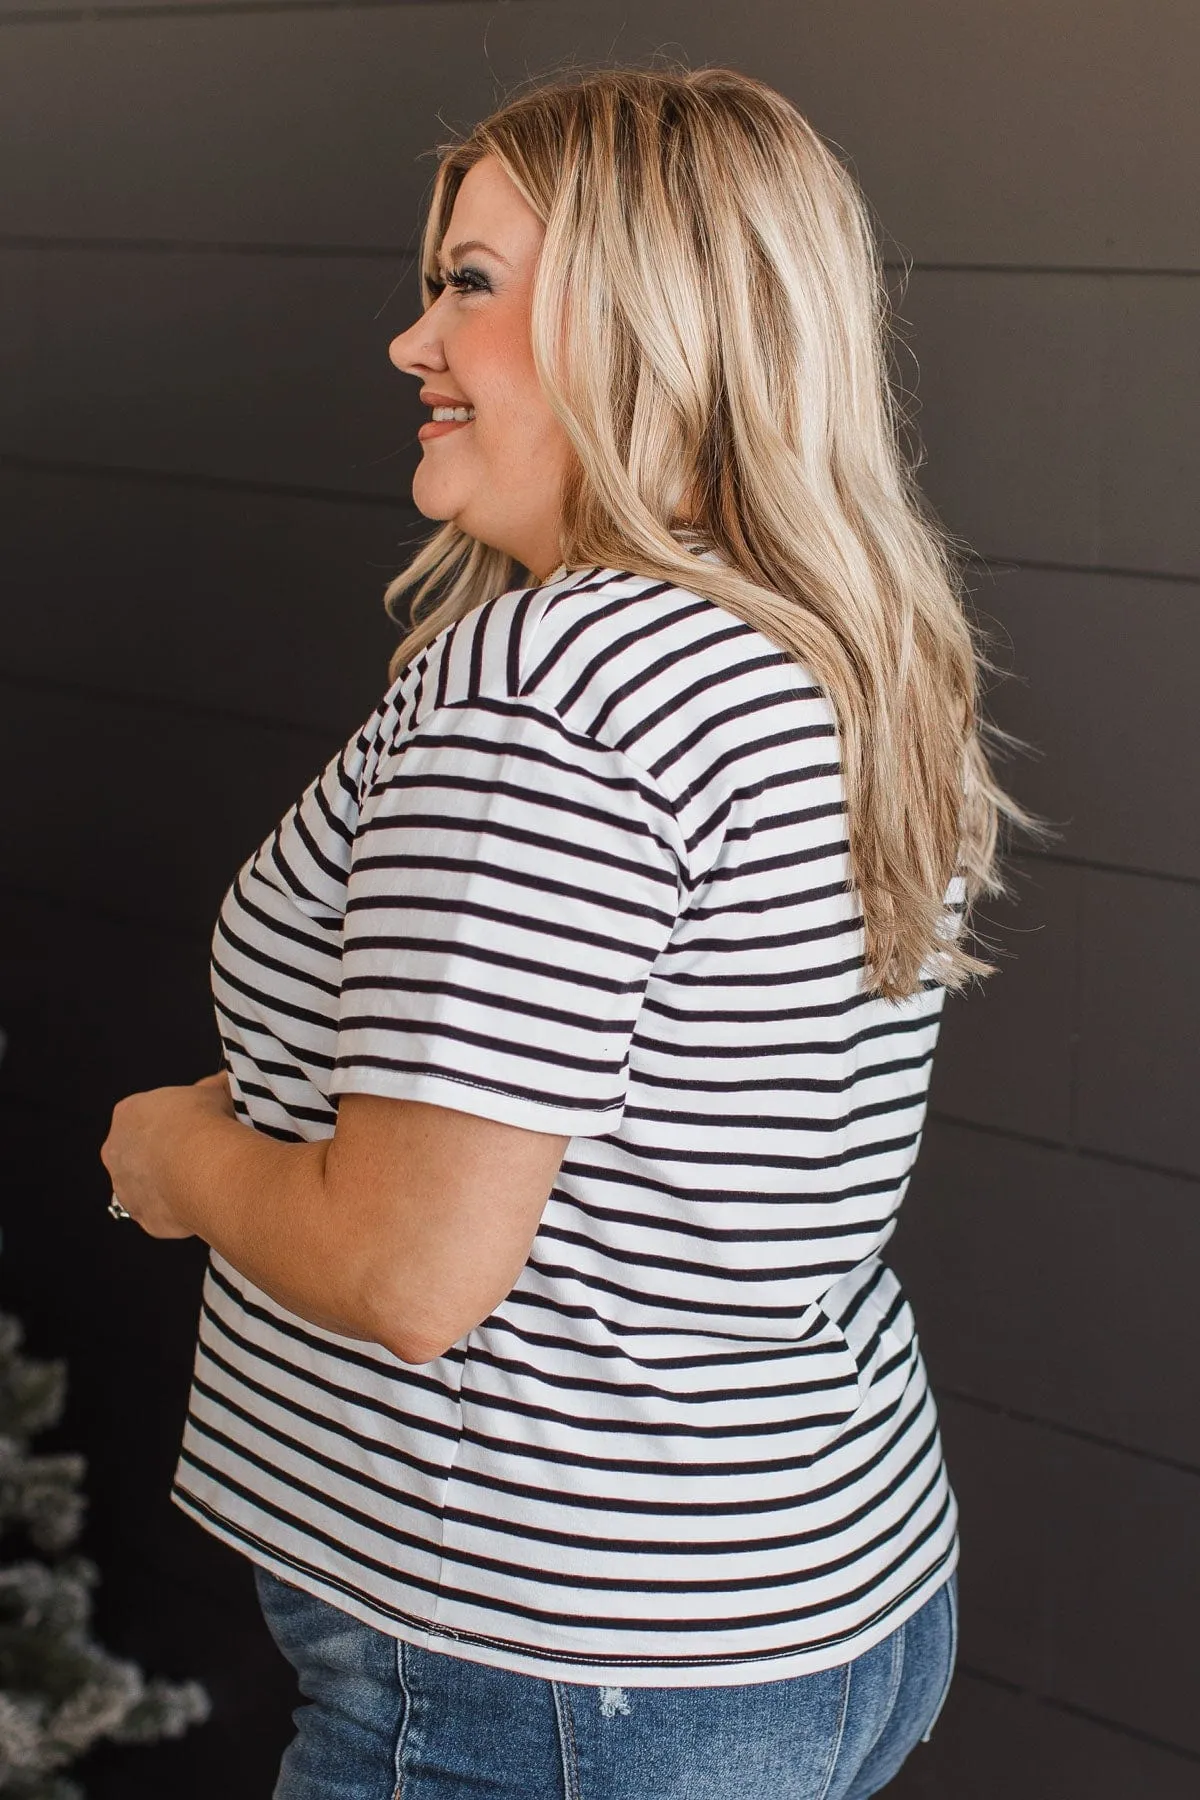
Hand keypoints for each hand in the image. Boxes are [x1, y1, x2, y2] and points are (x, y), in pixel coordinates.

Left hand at [100, 1072, 236, 1238]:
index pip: (145, 1115)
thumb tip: (225, 1082)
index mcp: (128, 1113)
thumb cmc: (203, 1123)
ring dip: (168, 1183)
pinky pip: (160, 1212)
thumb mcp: (214, 1093)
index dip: (173, 1121)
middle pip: (139, 1151)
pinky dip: (178, 1209)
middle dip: (164, 1154)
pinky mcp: (143, 1217)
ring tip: (201, 1180)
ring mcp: (125, 1187)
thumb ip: (214, 1088)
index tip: (195, 1125)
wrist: (202, 1166)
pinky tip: (201, 1201)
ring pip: (146, 1185)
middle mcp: (116, 1150)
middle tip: (198, 1154)